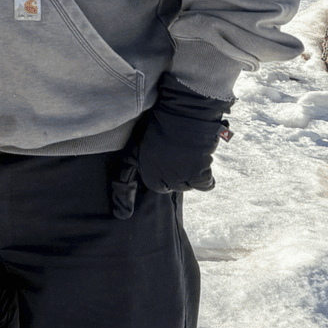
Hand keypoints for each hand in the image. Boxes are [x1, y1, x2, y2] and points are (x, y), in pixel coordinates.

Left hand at [111, 74, 231, 218]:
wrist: (183, 114)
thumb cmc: (158, 128)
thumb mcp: (135, 150)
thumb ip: (128, 177)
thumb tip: (120, 212)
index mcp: (146, 171)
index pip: (156, 186)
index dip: (162, 175)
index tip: (164, 164)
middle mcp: (162, 177)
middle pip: (174, 187)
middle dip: (177, 175)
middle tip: (178, 156)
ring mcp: (180, 176)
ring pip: (189, 186)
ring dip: (192, 174)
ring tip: (188, 156)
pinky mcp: (199, 173)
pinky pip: (206, 185)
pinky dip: (206, 176)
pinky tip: (201, 161)